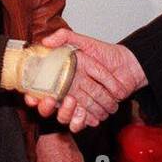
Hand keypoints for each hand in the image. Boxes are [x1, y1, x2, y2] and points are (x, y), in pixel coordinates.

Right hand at [31, 29, 146, 132]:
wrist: (129, 66)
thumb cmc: (107, 54)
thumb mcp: (85, 42)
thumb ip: (64, 38)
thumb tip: (45, 41)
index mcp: (60, 76)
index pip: (39, 89)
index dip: (32, 96)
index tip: (32, 97)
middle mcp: (66, 91)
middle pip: (48, 108)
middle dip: (47, 108)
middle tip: (55, 100)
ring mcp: (78, 104)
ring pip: (65, 117)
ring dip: (71, 113)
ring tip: (80, 103)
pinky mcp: (90, 113)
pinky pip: (81, 123)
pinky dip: (85, 121)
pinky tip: (90, 114)